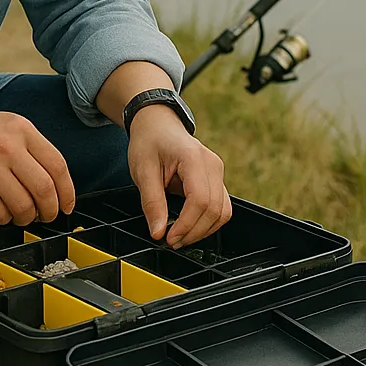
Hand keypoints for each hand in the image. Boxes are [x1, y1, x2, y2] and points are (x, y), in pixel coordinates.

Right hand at [0, 106, 75, 225]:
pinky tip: (2, 212)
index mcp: (23, 130)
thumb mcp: (9, 126)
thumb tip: (54, 183)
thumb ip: (32, 148)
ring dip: (27, 218)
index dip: (67, 191)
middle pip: (44, 189)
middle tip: (47, 215)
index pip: (57, 165)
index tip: (67, 205)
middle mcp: (8, 146)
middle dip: (50, 210)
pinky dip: (5, 219)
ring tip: (23, 215)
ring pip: (23, 205)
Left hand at [127, 105, 231, 248]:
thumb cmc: (149, 141)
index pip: (200, 200)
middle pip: (215, 210)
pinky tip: (189, 226)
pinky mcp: (217, 179)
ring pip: (223, 212)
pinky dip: (207, 221)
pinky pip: (221, 207)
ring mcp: (218, 171)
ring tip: (179, 236)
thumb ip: (152, 202)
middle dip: (194, 232)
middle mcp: (212, 164)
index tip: (169, 237)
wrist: (157, 124)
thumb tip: (158, 231)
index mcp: (193, 158)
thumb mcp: (142, 171)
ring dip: (203, 230)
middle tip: (171, 241)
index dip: (187, 225)